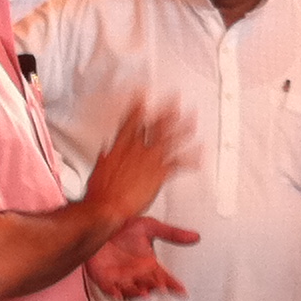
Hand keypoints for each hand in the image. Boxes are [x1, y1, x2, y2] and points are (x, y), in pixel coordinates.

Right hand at [83, 99, 197, 229]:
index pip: (131, 120)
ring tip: (192, 120)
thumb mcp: (101, 166)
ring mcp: (150, 159)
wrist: (107, 206)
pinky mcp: (160, 173)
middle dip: (166, 110)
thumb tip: (109, 150)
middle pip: (155, 124)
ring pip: (170, 139)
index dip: (138, 105)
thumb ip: (109, 155)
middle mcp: (138, 149)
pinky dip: (191, 159)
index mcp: (121, 145)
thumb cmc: (101, 191)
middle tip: (175, 99)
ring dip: (183, 128)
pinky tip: (199, 156)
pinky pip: (179, 163)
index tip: (143, 94)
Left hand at [86, 216, 198, 299]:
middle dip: (155, 288)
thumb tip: (195, 236)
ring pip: (132, 291)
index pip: (165, 278)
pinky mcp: (104, 279)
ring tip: (145, 293)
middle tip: (161, 287)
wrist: (99, 223)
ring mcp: (121, 278)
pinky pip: (110, 290)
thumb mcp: (150, 227)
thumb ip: (172, 234)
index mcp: (149, 265)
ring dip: (138, 294)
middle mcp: (137, 274)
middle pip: (149, 286)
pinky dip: (115, 294)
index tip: (182, 291)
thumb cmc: (123, 226)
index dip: (173, 285)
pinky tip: (119, 295)